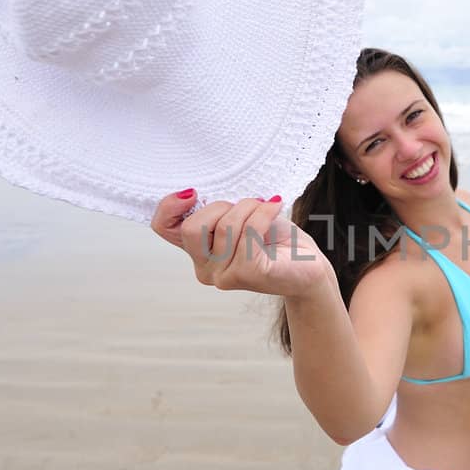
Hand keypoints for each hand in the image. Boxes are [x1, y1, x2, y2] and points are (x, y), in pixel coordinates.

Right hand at [150, 191, 330, 298]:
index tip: (194, 192)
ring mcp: (224, 276)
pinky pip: (250, 230)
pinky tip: (275, 208)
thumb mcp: (238, 214)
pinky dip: (264, 212)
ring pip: (224, 225)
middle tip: (247, 206)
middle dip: (222, 206)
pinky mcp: (248, 274)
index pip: (163, 227)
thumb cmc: (273, 236)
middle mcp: (204, 269)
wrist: (307, 263)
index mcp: (197, 251)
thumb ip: (214, 209)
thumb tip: (194, 192)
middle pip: (192, 227)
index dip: (170, 206)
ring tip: (266, 209)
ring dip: (250, 207)